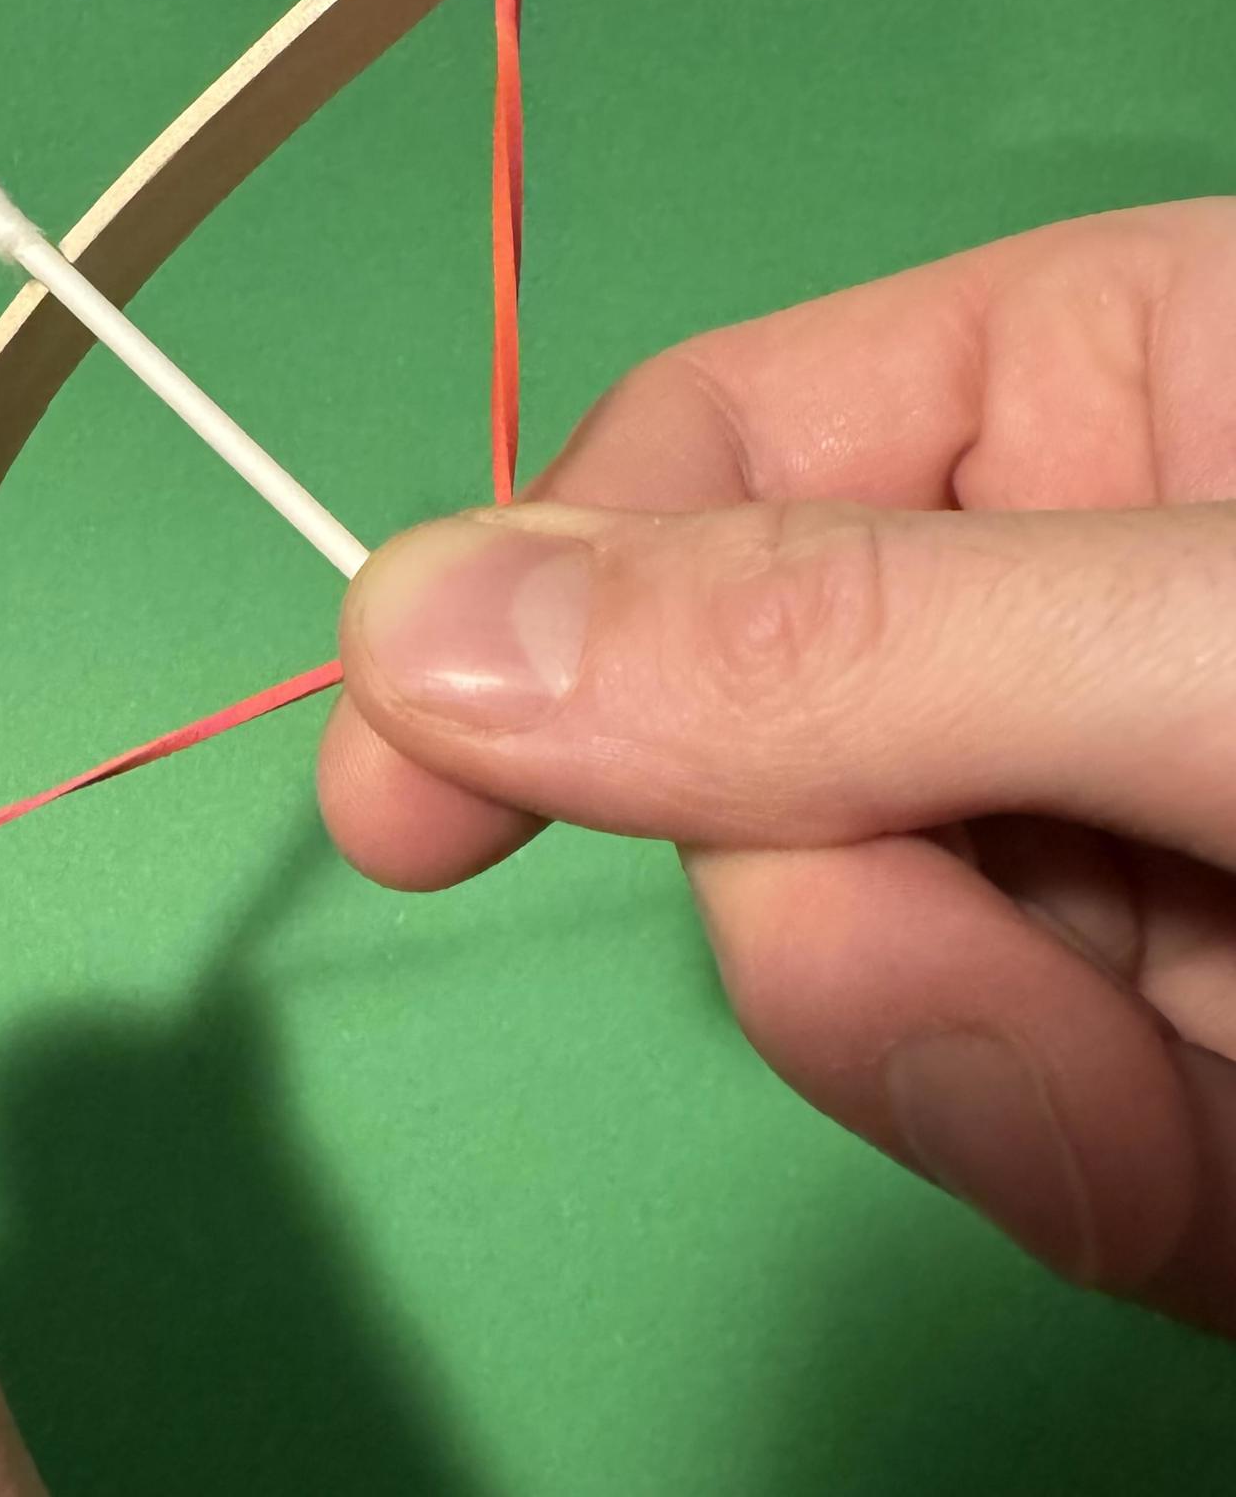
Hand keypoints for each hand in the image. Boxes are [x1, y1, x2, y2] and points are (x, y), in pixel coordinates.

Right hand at [321, 197, 1235, 1335]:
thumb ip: (837, 634)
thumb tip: (420, 623)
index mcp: (1098, 390)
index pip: (703, 456)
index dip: (531, 606)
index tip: (397, 782)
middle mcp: (1071, 598)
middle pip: (757, 731)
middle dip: (826, 892)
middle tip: (988, 973)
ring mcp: (1103, 827)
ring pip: (856, 950)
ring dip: (972, 1059)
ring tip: (1202, 1095)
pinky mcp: (1161, 1038)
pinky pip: (993, 1102)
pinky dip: (1077, 1160)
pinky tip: (1227, 1155)